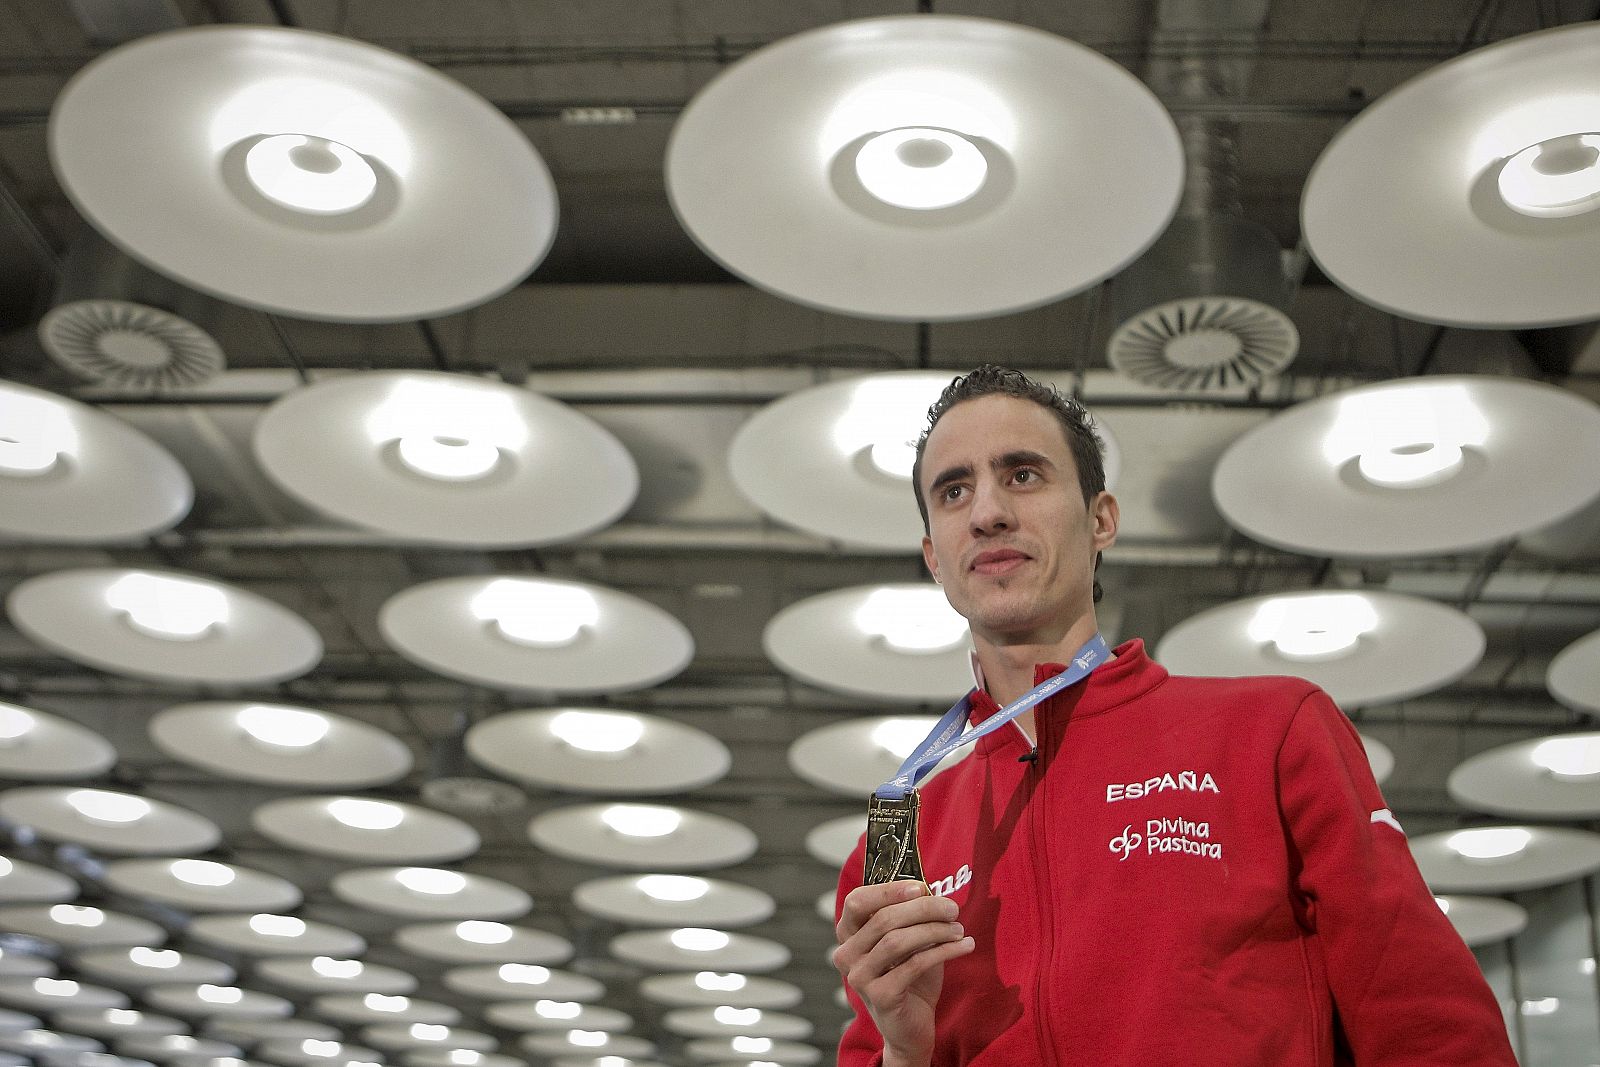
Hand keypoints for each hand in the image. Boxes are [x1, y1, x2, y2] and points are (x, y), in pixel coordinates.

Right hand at [835, 879, 974, 1066]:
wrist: (911, 1029)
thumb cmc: (910, 979)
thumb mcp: (909, 943)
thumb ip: (912, 918)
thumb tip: (930, 891)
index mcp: (849, 936)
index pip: (857, 902)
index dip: (887, 890)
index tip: (920, 887)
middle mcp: (846, 955)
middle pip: (883, 919)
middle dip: (923, 909)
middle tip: (952, 908)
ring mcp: (860, 978)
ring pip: (898, 941)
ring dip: (935, 930)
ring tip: (959, 929)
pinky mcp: (880, 997)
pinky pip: (915, 964)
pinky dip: (944, 951)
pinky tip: (965, 946)